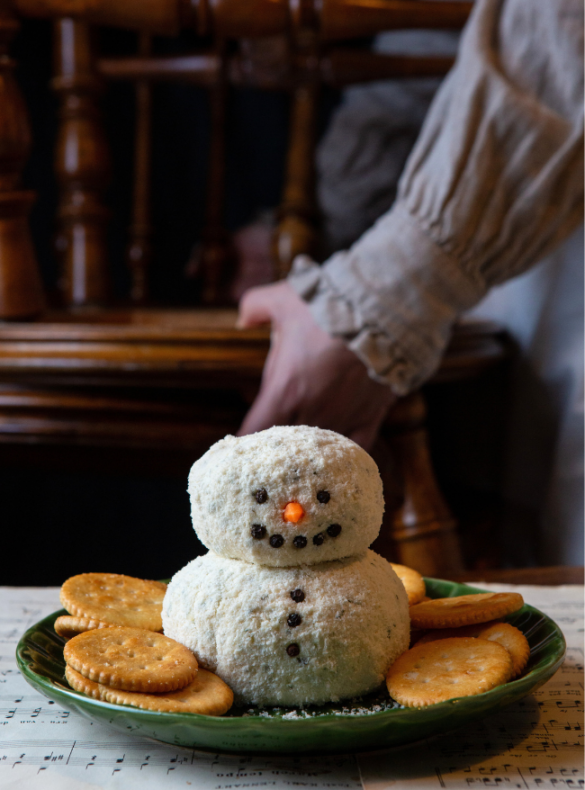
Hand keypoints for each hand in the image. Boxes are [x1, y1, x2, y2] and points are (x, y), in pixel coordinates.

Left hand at [237, 281, 395, 449]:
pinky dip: (345, 453)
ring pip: (318, 452)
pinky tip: (338, 452)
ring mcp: (343, 419)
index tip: (240, 441)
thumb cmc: (330, 305)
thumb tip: (242, 320)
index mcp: (284, 392)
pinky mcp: (370, 417)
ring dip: (308, 451)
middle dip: (273, 446)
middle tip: (270, 441)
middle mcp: (311, 413)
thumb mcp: (283, 299)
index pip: (251, 433)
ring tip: (302, 447)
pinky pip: (356, 450)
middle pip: (282, 448)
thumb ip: (254, 307)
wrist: (385, 311)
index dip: (242, 440)